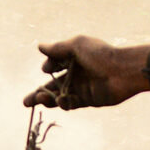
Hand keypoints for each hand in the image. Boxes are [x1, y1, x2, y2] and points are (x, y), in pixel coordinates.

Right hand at [25, 37, 142, 108]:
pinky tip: (61, 101)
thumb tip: (39, 46)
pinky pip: (72, 103)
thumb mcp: (77, 46)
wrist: (123, 71)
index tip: (46, 68)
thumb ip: (57, 48)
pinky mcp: (89, 100)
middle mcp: (77, 73)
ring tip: (38, 101)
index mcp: (74, 58)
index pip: (55, 64)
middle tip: (26, 101)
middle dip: (40, 93)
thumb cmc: (100, 54)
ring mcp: (82, 87)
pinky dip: (65, 103)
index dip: (48, 67)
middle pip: (54, 85)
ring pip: (60, 96)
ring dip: (48, 100)